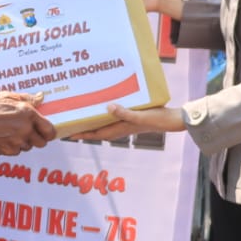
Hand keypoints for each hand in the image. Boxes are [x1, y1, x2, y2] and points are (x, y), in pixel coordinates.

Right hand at [0, 93, 56, 155]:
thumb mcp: (9, 96)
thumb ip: (27, 99)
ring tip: (10, 132)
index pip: (49, 130)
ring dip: (22, 142)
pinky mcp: (8, 151)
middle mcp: (25, 129)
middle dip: (36, 138)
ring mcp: (17, 142)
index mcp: (28, 114)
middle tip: (27, 132)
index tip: (46, 133)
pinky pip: (16, 152)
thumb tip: (40, 97)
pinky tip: (3, 138)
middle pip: (41, 142)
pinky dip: (12, 147)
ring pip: (28, 147)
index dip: (49, 133)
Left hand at [68, 103, 186, 140]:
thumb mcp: (139, 115)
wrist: (172, 120)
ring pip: (105, 124)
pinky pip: (114, 117)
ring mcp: (126, 123)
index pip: (96, 134)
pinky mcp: (132, 117)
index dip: (82, 134)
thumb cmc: (156, 119)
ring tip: (83, 115)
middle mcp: (120, 128)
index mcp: (119, 129)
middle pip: (97, 129)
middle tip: (71, 123)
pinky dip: (106, 114)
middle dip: (84, 128)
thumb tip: (108, 108)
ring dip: (94, 121)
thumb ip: (124, 113)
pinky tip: (105, 106)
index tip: (68, 134)